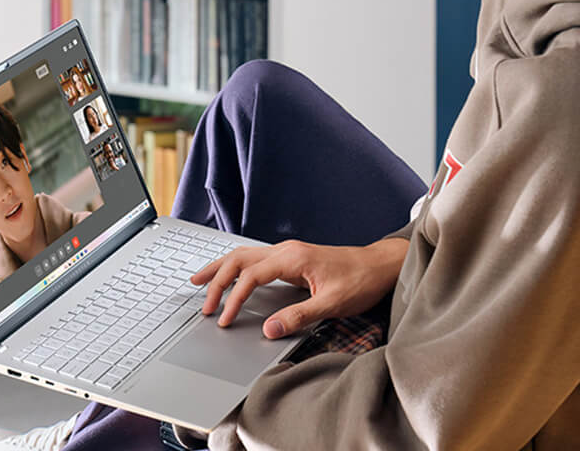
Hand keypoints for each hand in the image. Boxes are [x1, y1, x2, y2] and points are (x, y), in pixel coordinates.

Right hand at [190, 237, 408, 338]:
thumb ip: (299, 316)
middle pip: (239, 259)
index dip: (234, 298)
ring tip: (200, 280)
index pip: (250, 276)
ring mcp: (287, 252)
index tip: (225, 319)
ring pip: (244, 254)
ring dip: (221, 268)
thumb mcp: (331, 303)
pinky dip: (235, 267)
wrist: (379, 265)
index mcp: (292, 258)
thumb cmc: (359, 280)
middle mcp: (286, 250)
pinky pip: (254, 259)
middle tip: (203, 303)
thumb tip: (269, 329)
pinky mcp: (291, 258)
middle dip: (216, 280)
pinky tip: (229, 275)